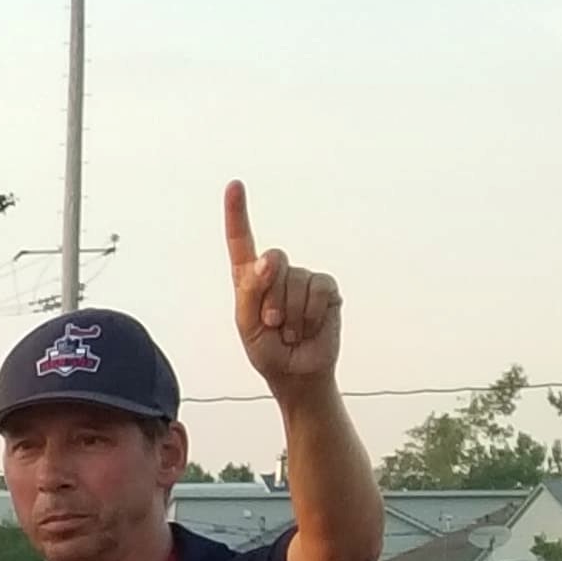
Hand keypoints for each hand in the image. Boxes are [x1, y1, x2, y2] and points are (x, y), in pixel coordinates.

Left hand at [224, 180, 339, 388]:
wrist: (296, 373)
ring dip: (290, 314)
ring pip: (296, 281)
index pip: (242, 242)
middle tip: (271, 325)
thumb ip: (251, 291)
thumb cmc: (266, 350)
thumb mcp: (247, 325)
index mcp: (249, 280)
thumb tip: (268, 259)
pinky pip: (319, 290)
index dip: (238, 213)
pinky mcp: (326, 288)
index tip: (235, 186)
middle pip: (273, 261)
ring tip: (289, 332)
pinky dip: (310, 314)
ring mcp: (304, 279)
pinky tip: (307, 328)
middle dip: (270, 298)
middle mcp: (277, 273)